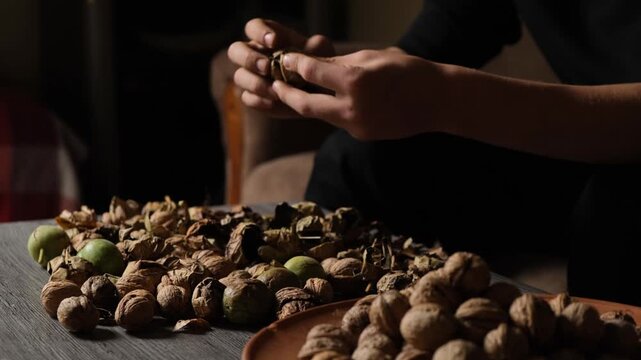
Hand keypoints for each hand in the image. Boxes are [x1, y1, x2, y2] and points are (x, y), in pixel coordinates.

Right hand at [227, 18, 334, 116]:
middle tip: (267, 67)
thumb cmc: (318, 69)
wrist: (319, 98)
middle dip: (249, 58)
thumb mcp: (323, 55)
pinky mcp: (254, 97)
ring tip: (276, 91)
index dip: (259, 32)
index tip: (274, 41)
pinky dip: (259, 100)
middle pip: (235, 50)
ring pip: (239, 76)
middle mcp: (255, 56)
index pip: (253, 27)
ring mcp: (251, 77)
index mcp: (268, 39)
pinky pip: (247, 98)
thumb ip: (317, 47)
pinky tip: (273, 102)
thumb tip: (311, 46)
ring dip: (256, 83)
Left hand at [271, 49, 448, 139]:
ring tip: (292, 93)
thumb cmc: (408, 71)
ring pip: (319, 115)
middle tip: (273, 85)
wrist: (437, 101)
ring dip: (305, 104)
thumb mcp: (371, 58)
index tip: (284, 59)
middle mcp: (351, 108)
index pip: (310, 72)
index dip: (293, 64)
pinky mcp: (361, 135)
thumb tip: (309, 62)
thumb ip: (337, 63)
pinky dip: (329, 110)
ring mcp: (355, 126)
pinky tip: (327, 101)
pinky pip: (337, 121)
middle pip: (304, 104)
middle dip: (284, 94)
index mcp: (354, 82)